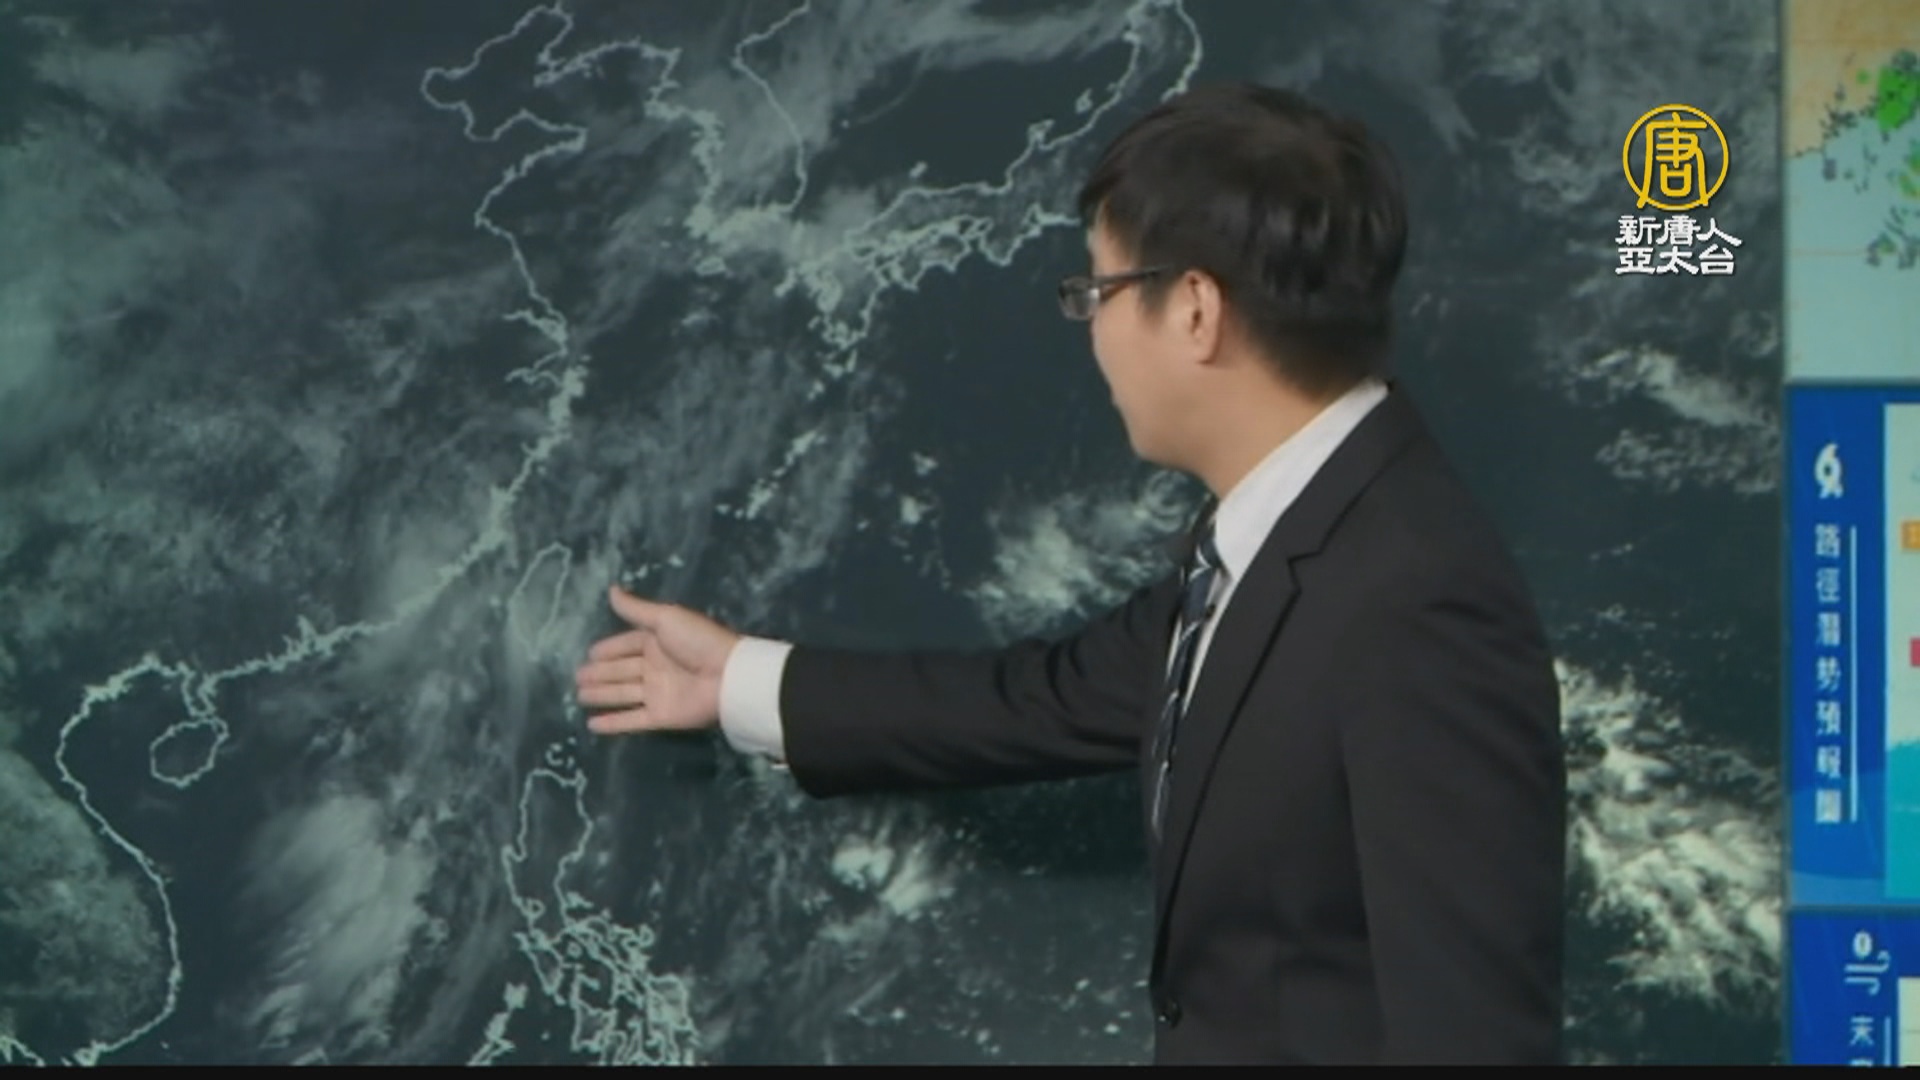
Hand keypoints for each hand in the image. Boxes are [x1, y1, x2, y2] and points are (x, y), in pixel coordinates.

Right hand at [576, 585, 741, 734]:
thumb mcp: (665, 618)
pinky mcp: (660, 716)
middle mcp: (655, 667)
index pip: (626, 645)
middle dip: (599, 673)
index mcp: (657, 641)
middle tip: (576, 678)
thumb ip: (636, 609)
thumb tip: (611, 589)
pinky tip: (591, 724)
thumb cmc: (697, 642)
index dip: (608, 649)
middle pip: (621, 670)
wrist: (727, 676)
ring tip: (579, 695)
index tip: (589, 654)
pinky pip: (632, 720)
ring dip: (601, 695)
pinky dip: (612, 723)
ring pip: (622, 694)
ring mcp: (657, 693)